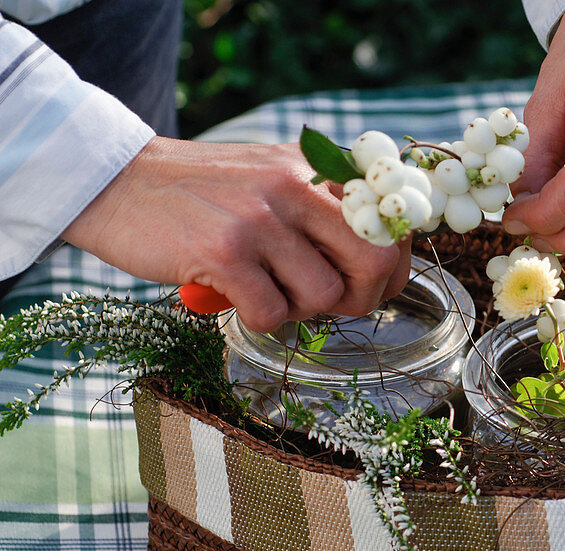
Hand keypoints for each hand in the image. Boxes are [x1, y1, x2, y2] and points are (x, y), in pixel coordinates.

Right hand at [63, 137, 410, 331]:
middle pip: (376, 260)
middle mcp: (296, 185)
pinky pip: (273, 313)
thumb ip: (324, 205)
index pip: (391, 220)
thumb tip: (383, 258)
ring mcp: (261, 218)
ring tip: (267, 289)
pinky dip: (258, 318)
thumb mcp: (274, 176)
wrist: (117, 181)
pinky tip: (236, 295)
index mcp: (316, 166)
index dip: (394, 263)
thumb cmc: (205, 193)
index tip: (375, 281)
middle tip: (333, 302)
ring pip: (324, 294)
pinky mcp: (225, 252)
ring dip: (300, 309)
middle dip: (363, 297)